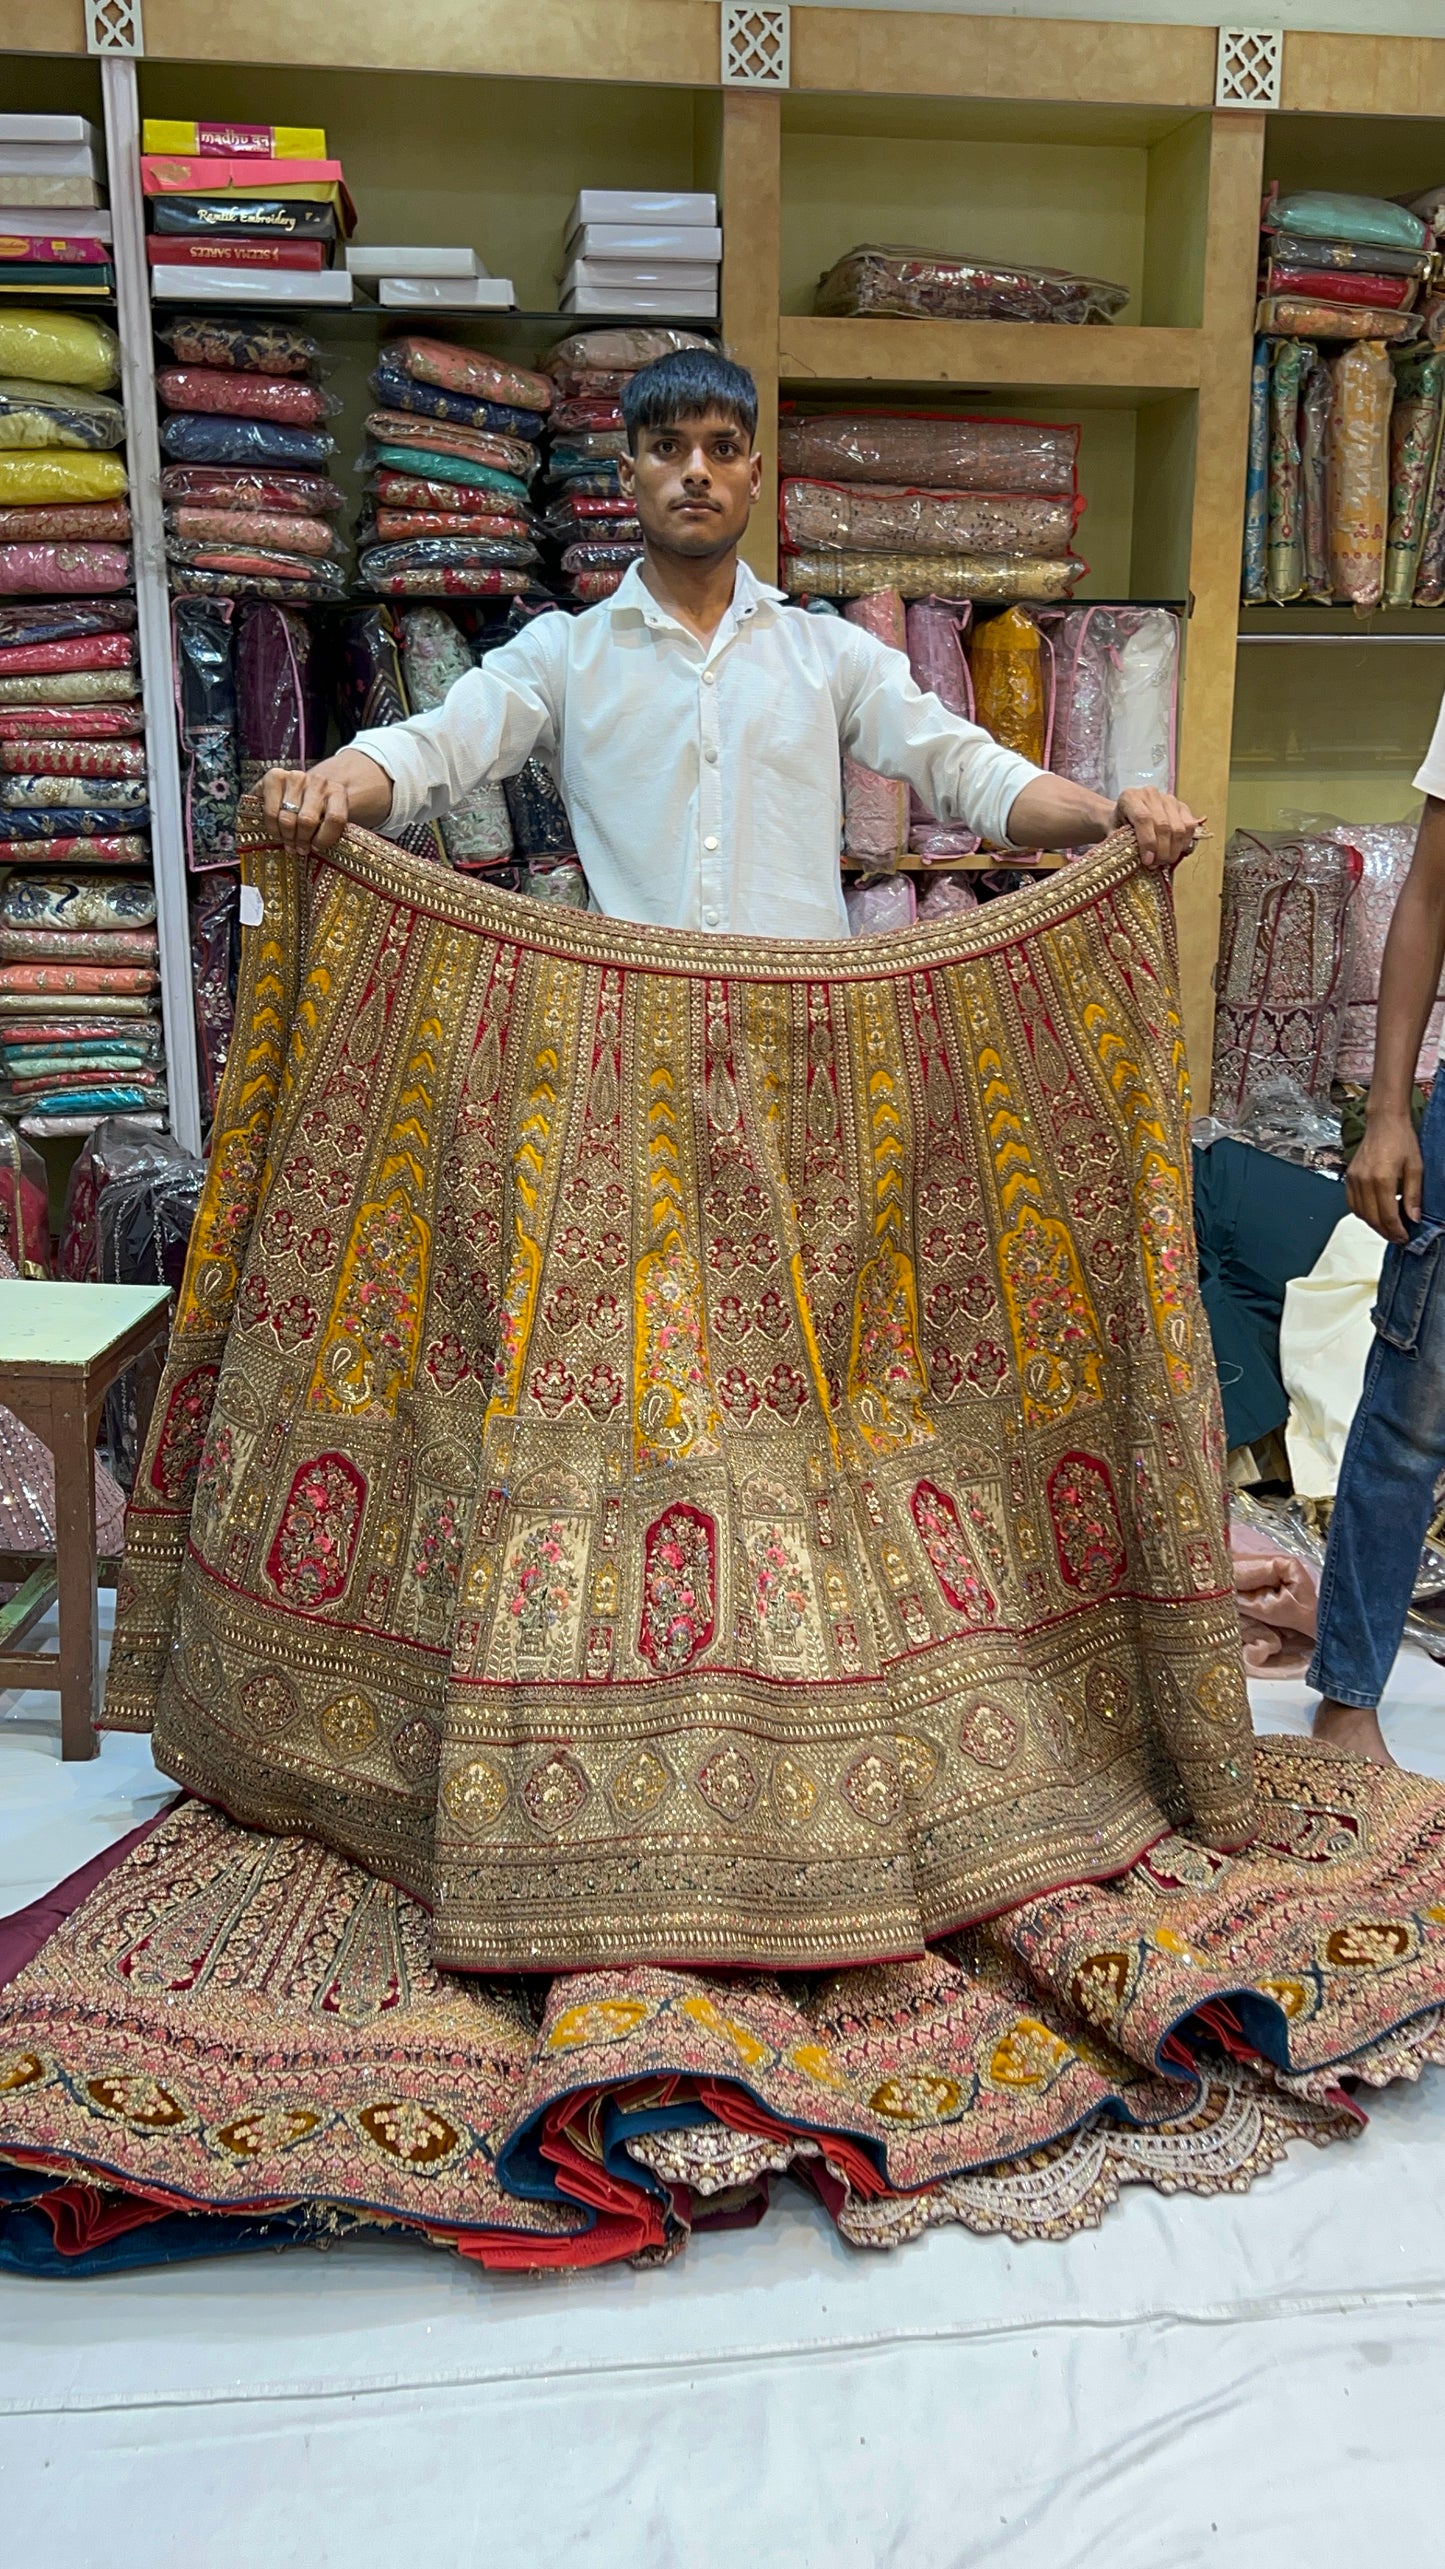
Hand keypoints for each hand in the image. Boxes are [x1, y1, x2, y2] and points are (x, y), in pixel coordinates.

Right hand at [262, 757, 357, 855]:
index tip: (317, 847)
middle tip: (299, 849)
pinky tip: (277, 832)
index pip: (335, 819)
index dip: (324, 839)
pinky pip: (271, 811)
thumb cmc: (314, 813)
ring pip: (288, 818)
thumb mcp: (327, 822)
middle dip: (301, 840)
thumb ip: (329, 833)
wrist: (294, 792)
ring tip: (288, 842)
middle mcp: (318, 781)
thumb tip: (322, 854)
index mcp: (338, 792)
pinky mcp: (274, 776)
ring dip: (287, 836)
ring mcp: (296, 777)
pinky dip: (272, 827)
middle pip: (308, 820)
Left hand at [1114, 787, 1202, 870]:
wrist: (1128, 813)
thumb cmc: (1120, 826)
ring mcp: (1169, 799)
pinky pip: (1190, 827)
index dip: (1148, 842)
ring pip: (1179, 827)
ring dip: (1174, 850)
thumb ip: (1122, 845)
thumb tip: (1136, 862)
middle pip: (1163, 825)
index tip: (1148, 861)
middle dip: (1162, 851)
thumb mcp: (1113, 834)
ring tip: (1164, 861)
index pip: (1143, 818)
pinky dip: (1184, 843)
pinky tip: (1175, 852)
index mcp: (1130, 798)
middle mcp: (1151, 794)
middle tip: (1156, 865)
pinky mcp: (1182, 806)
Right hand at [1347, 1107, 1422, 1243]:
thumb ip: (1413, 1195)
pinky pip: (1352, 1203)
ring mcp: (1354, 1179)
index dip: (1397, 1231)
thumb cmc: (1401, 1140)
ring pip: (1360, 1214)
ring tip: (1388, 1228)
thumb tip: (1413, 1218)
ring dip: (1374, 1225)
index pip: (1388, 1216)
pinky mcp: (1349, 1177)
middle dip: (1386, 1232)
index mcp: (1383, 1178)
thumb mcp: (1416, 1167)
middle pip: (1372, 1218)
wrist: (1384, 1122)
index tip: (1405, 1237)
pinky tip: (1374, 1214)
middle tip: (1398, 1237)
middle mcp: (1364, 1181)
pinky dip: (1362, 1214)